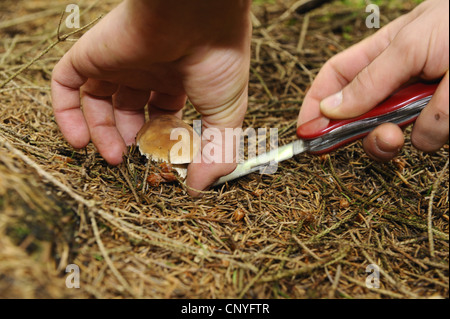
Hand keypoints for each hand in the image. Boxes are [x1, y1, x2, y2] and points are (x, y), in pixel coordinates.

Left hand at [51, 0, 251, 195]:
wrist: (198, 12)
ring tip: (113, 159)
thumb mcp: (227, 114)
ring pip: (99, 101)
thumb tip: (199, 189)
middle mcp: (146, 70)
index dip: (161, 141)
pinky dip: (67, 113)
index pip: (162, 115)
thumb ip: (216, 153)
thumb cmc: (220, 58)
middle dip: (131, 140)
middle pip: (129, 111)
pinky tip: (80, 142)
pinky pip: (66, 83)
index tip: (163, 164)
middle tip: (135, 163)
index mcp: (178, 79)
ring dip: (102, 133)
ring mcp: (118, 61)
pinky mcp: (91, 53)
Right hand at [297, 0, 447, 160]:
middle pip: (359, 117)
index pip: (335, 81)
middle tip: (359, 139)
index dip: (315, 106)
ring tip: (420, 115)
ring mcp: (422, 104)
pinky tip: (448, 109)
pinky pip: (429, 139)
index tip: (304, 133)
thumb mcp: (411, 44)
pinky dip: (438, 130)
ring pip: (393, 135)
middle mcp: (398, 83)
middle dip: (356, 132)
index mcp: (382, 55)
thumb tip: (329, 109)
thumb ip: (370, 80)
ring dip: (398, 134)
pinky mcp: (446, 122)